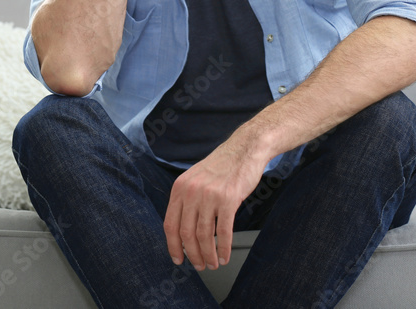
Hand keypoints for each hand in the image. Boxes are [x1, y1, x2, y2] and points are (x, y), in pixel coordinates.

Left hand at [163, 141, 267, 270]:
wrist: (245, 149)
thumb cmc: (223, 165)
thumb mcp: (196, 178)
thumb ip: (187, 199)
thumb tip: (184, 230)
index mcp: (180, 187)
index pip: (170, 223)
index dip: (173, 246)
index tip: (178, 259)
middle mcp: (191, 191)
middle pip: (186, 233)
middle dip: (192, 255)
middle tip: (199, 266)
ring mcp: (210, 195)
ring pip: (204, 235)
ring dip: (208, 255)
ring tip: (212, 264)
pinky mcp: (228, 199)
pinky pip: (224, 231)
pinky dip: (223, 248)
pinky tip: (224, 255)